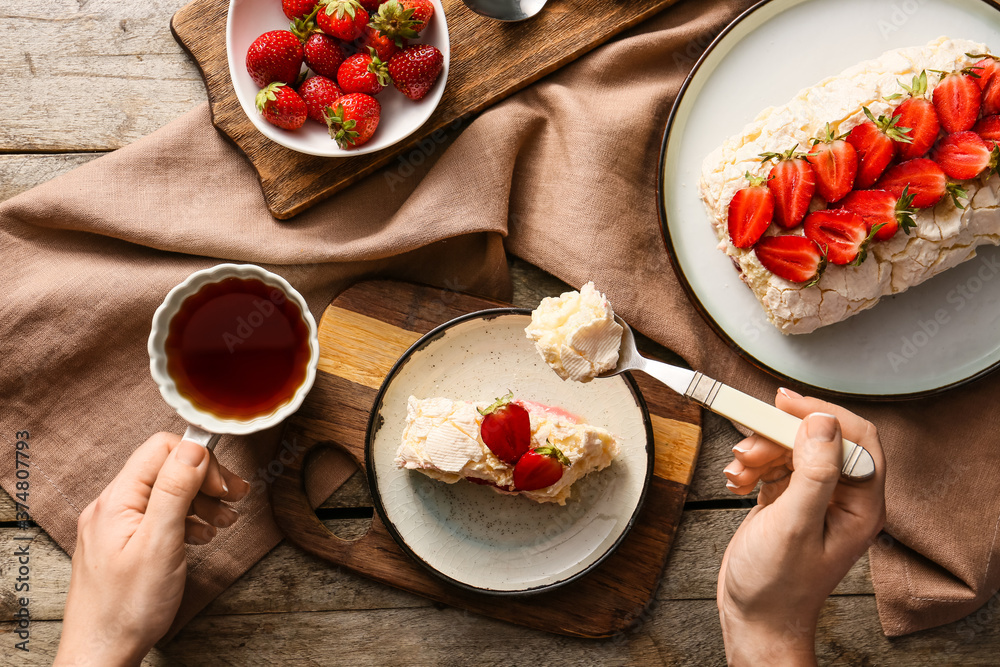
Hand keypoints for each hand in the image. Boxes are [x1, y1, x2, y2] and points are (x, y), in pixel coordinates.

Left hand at [54, 433, 249, 665]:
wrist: (101, 655)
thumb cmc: (127, 608)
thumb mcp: (160, 543)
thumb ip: (175, 490)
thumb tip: (193, 447)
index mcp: (116, 500)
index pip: (161, 449)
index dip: (199, 460)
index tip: (223, 485)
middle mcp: (111, 507)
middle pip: (166, 469)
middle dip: (205, 480)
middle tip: (235, 498)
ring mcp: (115, 527)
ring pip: (165, 494)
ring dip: (200, 501)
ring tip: (225, 520)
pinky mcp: (122, 546)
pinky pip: (158, 517)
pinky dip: (186, 520)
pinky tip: (202, 535)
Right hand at [717, 389, 885, 665]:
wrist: (754, 619)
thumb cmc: (778, 588)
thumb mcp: (794, 527)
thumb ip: (814, 474)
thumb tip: (824, 424)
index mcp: (860, 504)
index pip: (856, 438)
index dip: (822, 414)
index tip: (785, 403)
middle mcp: (842, 498)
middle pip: (817, 439)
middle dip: (779, 435)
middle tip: (750, 440)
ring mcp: (814, 499)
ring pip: (791, 449)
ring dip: (760, 451)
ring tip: (739, 470)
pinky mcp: (787, 501)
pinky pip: (773, 464)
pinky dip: (752, 466)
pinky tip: (737, 481)